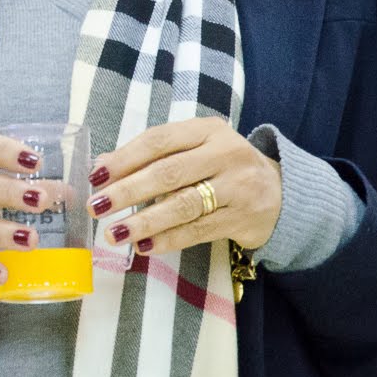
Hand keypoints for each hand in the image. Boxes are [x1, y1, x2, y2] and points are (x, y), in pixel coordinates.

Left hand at [88, 117, 280, 255]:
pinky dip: (169, 240)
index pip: (159, 140)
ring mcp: (238, 187)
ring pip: (183, 205)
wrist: (280, 194)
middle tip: (97, 207)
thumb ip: (152, 156)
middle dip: (127, 191)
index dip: (125, 158)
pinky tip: (144, 247)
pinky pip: (199, 231)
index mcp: (208, 130)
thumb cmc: (223, 169)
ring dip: (145, 221)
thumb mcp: (194, 150)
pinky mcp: (243, 218)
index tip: (96, 176)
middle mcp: (225, 153)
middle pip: (168, 172)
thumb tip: (102, 167)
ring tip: (114, 233)